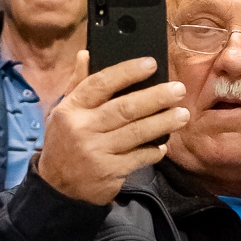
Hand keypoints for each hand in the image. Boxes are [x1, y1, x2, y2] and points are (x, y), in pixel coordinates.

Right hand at [37, 52, 188, 204]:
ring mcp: (97, 152)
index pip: (100, 83)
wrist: (58, 187)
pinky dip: (154, 150)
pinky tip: (164, 144)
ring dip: (163, 123)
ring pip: (137, 133)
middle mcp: (83, 128)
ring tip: (182, 115)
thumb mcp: (63, 111)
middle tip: (178, 90)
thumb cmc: (64, 142)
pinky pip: (139, 157)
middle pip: (125, 108)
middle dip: (156, 98)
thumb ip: (78, 83)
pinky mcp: (110, 172)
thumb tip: (86, 53)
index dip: (127, 72)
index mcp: (72, 108)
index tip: (151, 64)